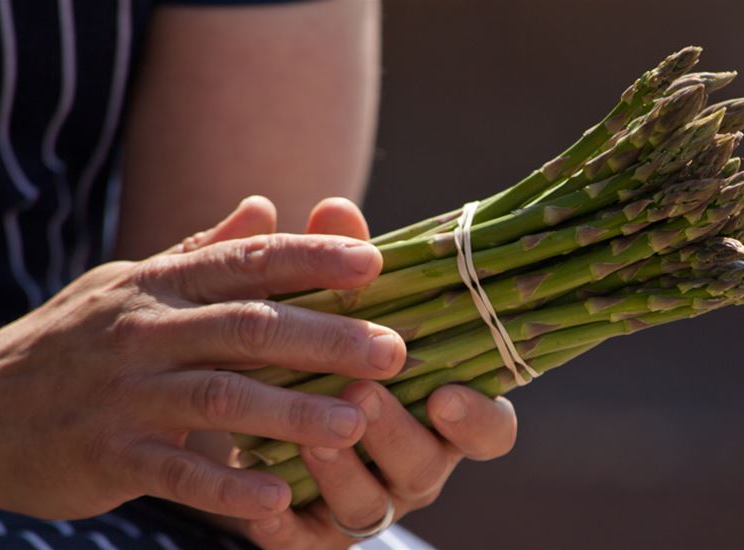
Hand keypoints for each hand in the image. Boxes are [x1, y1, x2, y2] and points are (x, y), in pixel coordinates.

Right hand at [0, 197, 406, 519]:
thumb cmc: (73, 342)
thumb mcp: (132, 286)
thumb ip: (202, 252)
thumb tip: (264, 206)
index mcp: (160, 286)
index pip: (248, 262)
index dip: (313, 259)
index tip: (376, 265)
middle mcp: (145, 331)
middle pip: (248, 327)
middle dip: (327, 337)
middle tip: (394, 352)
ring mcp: (125, 394)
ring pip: (219, 397)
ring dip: (292, 411)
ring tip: (356, 423)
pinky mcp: (107, 454)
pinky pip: (175, 470)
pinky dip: (226, 484)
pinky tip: (277, 497)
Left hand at [186, 198, 519, 549]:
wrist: (253, 416)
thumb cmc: (317, 353)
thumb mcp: (326, 308)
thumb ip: (336, 265)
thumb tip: (333, 207)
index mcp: (439, 410)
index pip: (490, 429)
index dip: (478, 419)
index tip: (447, 393)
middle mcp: (414, 461)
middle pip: (428, 465)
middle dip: (397, 432)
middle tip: (363, 395)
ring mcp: (368, 500)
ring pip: (369, 505)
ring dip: (342, 472)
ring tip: (308, 435)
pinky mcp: (313, 534)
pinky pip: (305, 542)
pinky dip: (284, 527)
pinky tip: (258, 505)